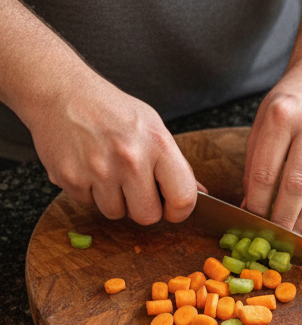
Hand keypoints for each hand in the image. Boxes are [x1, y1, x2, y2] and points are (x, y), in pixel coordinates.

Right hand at [27, 73, 196, 224]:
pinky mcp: (70, 178)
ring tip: (106, 170)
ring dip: (113, 199)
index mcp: (158, 144)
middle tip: (133, 185)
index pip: (184, 199)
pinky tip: (86, 165)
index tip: (170, 207)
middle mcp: (130, 158)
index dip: (179, 210)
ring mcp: (98, 170)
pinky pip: (88, 204)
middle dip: (142, 207)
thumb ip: (176, 165)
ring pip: (116, 213)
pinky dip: (88, 191)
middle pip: (148, 216)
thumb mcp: (152, 127)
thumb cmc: (110, 109)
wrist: (56, 88)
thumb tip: (201, 192)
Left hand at [242, 57, 301, 237]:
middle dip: (285, 218)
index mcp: (281, 115)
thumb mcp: (265, 120)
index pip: (267, 170)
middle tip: (276, 238)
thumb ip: (257, 161)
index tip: (254, 220)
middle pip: (296, 184)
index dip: (260, 202)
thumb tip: (251, 204)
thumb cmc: (292, 101)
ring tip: (296, 237)